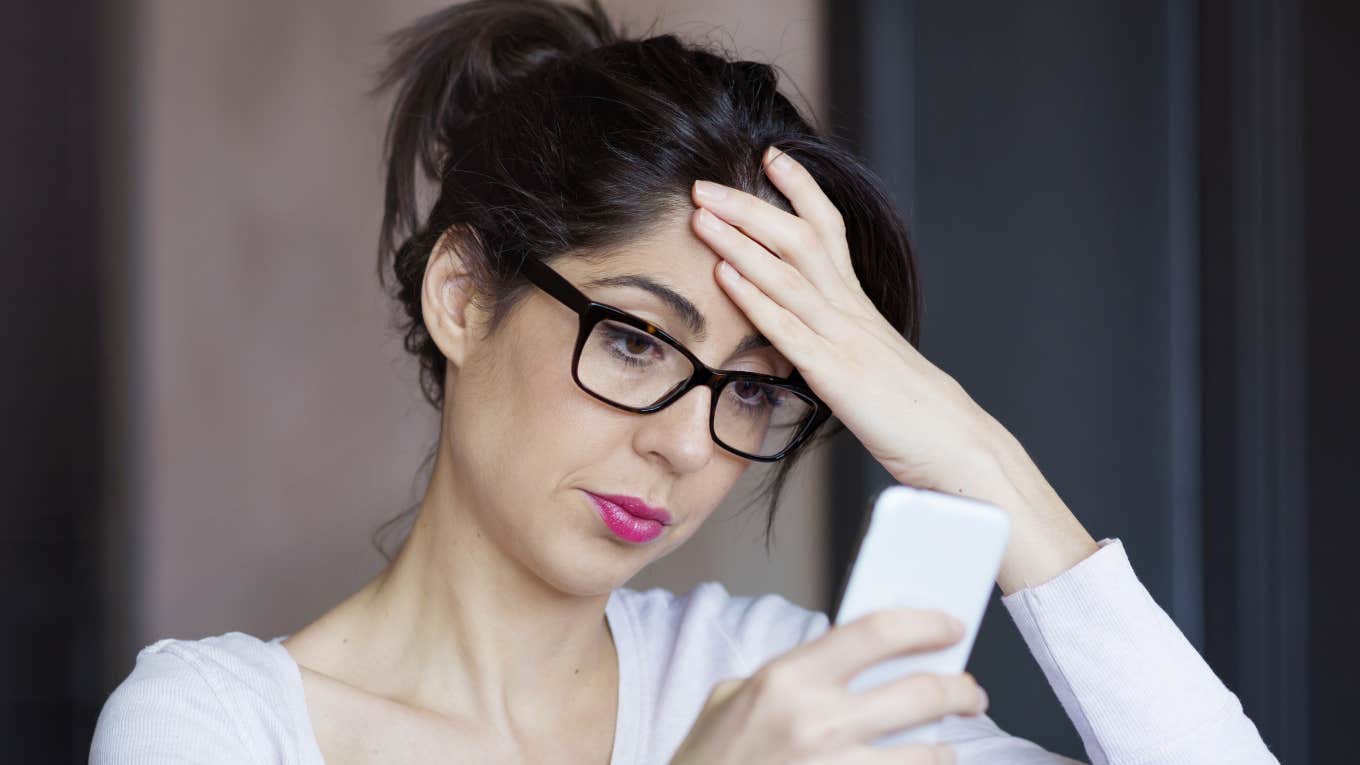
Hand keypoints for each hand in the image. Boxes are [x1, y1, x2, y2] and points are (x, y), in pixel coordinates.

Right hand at [668, 608, 985, 764]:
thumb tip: (848, 657)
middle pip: (921, 692)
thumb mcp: (731, 700)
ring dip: (945, 746)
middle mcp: (816, 724)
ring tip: (943, 743)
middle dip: (961, 689)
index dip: (925, 624)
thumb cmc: (710, 761)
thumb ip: (787, 675)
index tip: (950, 626)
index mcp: (786, 680)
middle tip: (970, 691)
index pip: (876, 632)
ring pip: (928, 752)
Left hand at [690, 146, 1098, 594]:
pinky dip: (754, 297)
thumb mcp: (872, 361)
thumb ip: (841, 337)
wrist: (956, 445)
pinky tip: (724, 275)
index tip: (771, 154)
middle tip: (703, 183)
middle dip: (747, 206)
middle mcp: (850, 308)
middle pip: (798, 237)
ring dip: (739, 241)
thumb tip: (811, 331)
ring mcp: (843, 337)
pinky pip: (788, 327)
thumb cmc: (914, 412)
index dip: (800, 188)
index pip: (829, 227)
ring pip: (787, 273)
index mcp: (858, 303)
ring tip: (701, 215)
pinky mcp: (835, 373)